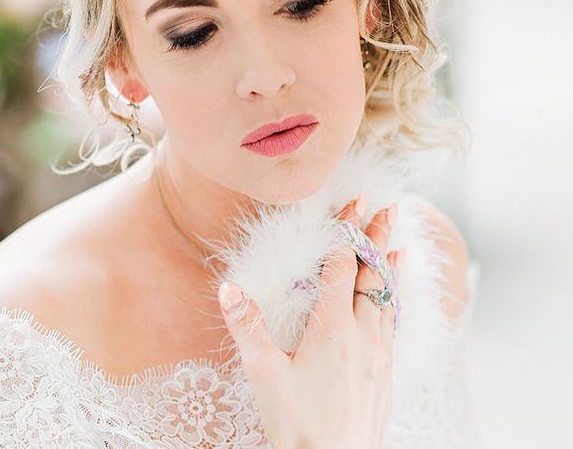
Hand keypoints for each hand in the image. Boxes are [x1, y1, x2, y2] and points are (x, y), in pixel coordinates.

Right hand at [218, 196, 403, 448]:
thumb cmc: (297, 423)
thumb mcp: (264, 374)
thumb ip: (247, 327)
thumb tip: (228, 288)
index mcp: (333, 329)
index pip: (342, 268)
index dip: (346, 233)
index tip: (353, 203)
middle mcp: (363, 335)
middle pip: (372, 275)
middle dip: (377, 238)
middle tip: (388, 207)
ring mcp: (379, 354)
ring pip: (388, 298)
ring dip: (389, 266)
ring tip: (398, 241)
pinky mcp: (386, 373)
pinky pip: (393, 323)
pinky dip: (394, 299)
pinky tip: (393, 298)